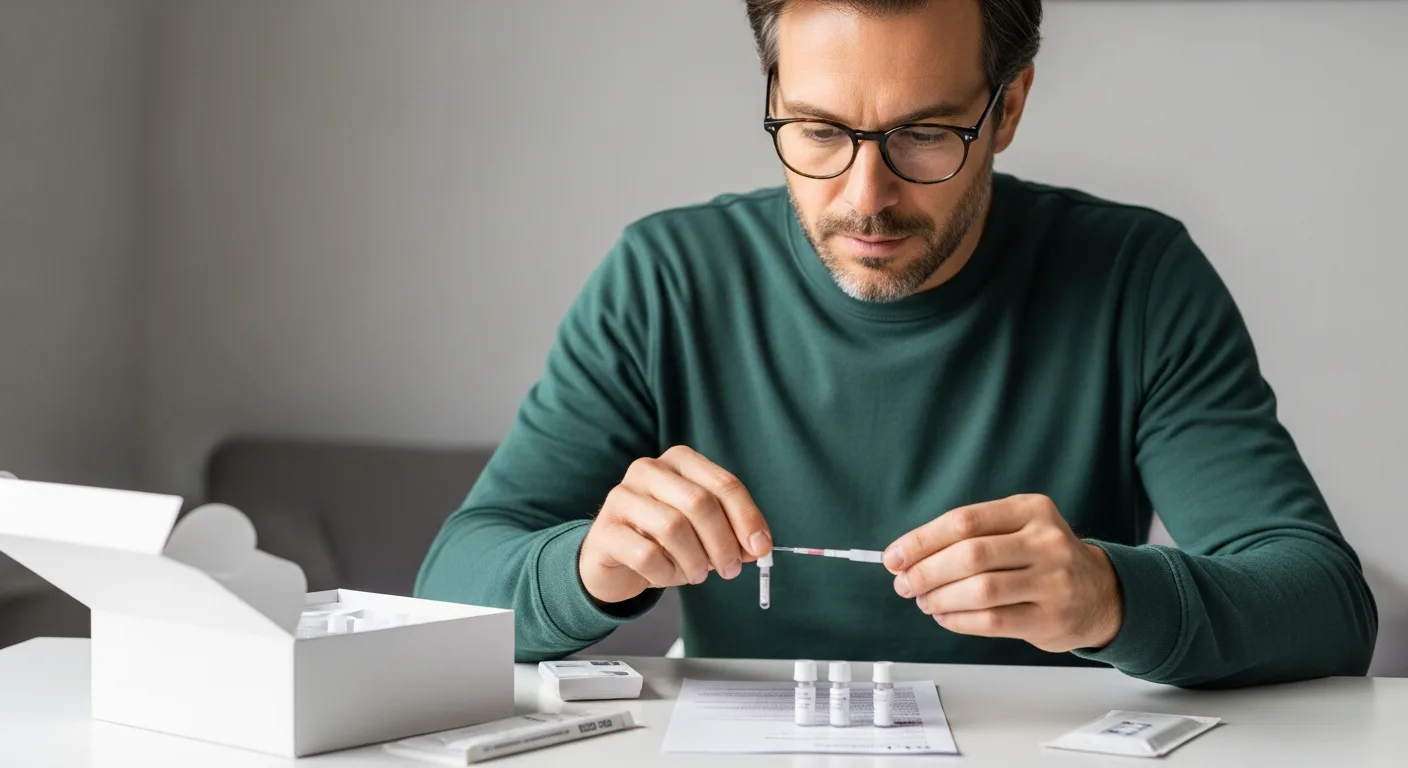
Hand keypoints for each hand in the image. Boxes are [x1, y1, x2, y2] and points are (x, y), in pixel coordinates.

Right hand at [579, 445, 772, 603]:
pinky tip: (665, 574)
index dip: (747, 518)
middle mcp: (649, 470)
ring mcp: (622, 497)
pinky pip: (646, 554)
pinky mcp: (605, 529)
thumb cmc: (663, 540)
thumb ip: (731, 533)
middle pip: (699, 503)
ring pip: (673, 527)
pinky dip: (665, 572)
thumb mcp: (702, 531)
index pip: (724, 484)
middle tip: (729, 570)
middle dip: (723, 542)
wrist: (612, 560)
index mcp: (679, 461)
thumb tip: (758, 547)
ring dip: (694, 561)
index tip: (760, 548)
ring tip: (697, 574)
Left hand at [883, 494, 1122, 652]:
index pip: (964, 521)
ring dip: (940, 598)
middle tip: (905, 584)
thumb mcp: (1018, 529)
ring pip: (980, 591)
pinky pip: (992, 621)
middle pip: (970, 555)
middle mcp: (1045, 541)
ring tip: (924, 601)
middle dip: (926, 572)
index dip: (921, 540)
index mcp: (1030, 510)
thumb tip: (906, 557)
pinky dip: (959, 620)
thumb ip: (968, 537)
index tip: (894, 556)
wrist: (1101, 592)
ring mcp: (1053, 581)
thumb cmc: (1044, 559)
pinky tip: (945, 616)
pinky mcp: (1051, 618)